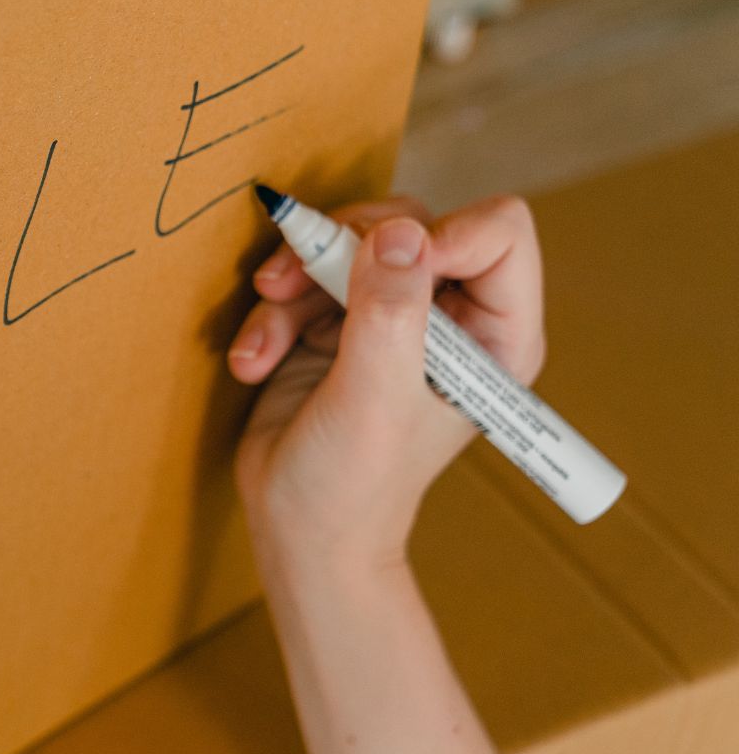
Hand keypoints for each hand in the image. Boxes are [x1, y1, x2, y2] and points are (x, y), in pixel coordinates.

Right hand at [227, 194, 546, 569]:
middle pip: (410, 223)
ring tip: (261, 340)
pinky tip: (253, 362)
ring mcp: (392, 317)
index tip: (379, 264)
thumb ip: (390, 311)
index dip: (441, 234)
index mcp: (495, 335)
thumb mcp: (375, 397)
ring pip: (347, 243)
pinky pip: (304, 278)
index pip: (499, 233)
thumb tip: (399, 230)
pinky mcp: (338, 323)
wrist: (300, 531)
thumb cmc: (354, 486)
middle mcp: (451, 318)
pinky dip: (270, 315)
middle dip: (343, 248)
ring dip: (292, 284)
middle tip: (289, 280)